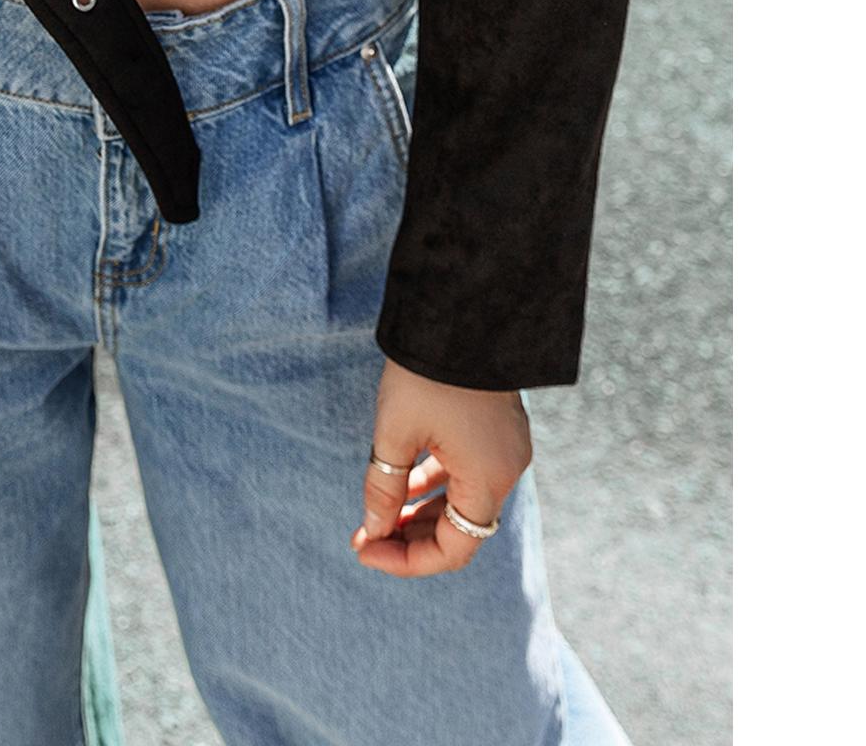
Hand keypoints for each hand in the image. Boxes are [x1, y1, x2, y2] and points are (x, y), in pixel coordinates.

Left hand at [351, 358, 531, 577]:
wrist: (462, 310)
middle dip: (410, 537)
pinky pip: (466, 471)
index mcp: (489, 479)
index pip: (454, 549)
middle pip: (459, 528)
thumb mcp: (395, 431)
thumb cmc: (426, 372)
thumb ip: (385, 486)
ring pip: (461, 499)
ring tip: (377, 515)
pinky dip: (436, 483)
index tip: (364, 549)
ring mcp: (504, 448)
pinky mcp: (496, 429)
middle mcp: (505, 470)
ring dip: (421, 511)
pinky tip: (402, 482)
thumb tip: (373, 527)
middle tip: (365, 536)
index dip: (407, 560)